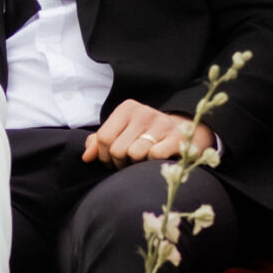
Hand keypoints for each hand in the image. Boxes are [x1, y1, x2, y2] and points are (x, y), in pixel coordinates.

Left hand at [82, 103, 213, 166]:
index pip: (103, 138)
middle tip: (128, 163)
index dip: (104, 156)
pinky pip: (154, 156)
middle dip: (120, 162)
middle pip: (117, 149)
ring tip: (142, 161)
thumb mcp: (122, 133)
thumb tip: (86, 157)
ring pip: (134, 154)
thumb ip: (100, 143)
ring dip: (136, 164)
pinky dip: (153, 163)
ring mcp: (162, 123)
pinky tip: (158, 160)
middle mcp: (144, 112)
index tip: (112, 160)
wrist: (186, 132)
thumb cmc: (146, 135)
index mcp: (127, 108)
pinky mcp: (178, 137)